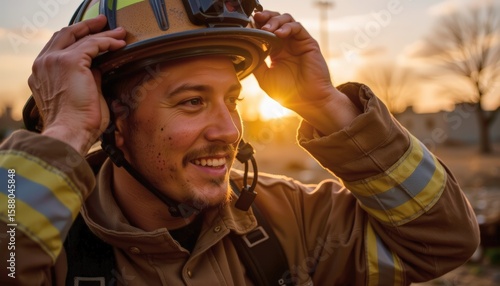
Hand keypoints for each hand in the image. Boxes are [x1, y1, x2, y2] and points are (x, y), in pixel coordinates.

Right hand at [28, 15, 125, 154]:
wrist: (70, 132)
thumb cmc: (77, 124)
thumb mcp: (80, 96)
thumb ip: (86, 80)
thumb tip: (99, 69)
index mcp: (42, 74)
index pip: (58, 47)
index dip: (76, 38)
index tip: (92, 35)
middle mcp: (43, 64)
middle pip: (65, 35)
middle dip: (87, 28)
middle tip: (103, 24)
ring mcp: (54, 61)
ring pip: (81, 38)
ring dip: (102, 33)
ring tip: (119, 33)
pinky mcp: (69, 61)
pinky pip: (92, 44)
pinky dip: (107, 42)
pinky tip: (120, 44)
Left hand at [253, 11, 359, 133]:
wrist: (308, 101)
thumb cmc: (288, 93)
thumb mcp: (264, 77)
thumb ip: (256, 62)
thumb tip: (244, 48)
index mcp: (275, 52)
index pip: (265, 31)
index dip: (256, 25)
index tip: (247, 25)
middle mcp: (286, 44)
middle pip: (275, 21)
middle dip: (265, 17)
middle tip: (256, 18)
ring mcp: (297, 42)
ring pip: (286, 20)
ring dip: (274, 20)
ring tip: (267, 29)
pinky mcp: (308, 42)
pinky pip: (297, 27)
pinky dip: (287, 27)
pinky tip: (278, 34)